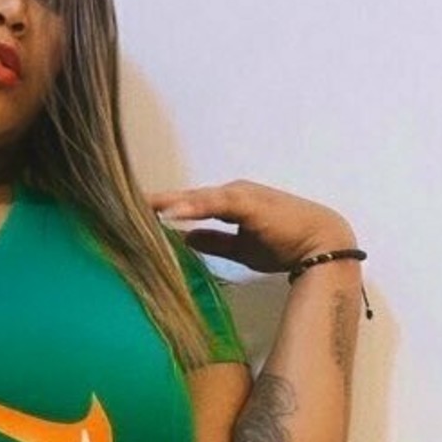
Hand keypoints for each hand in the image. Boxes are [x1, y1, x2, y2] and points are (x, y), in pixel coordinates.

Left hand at [146, 179, 356, 273]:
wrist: (322, 244)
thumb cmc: (285, 244)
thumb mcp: (242, 247)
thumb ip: (215, 241)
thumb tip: (186, 239)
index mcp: (230, 203)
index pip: (188, 205)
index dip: (162, 209)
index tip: (130, 214)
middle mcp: (232, 193)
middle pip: (186, 198)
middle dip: (156, 203)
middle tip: (119, 205)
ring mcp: (240, 195)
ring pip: (197, 198)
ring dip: (168, 202)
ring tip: (138, 206)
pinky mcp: (249, 203)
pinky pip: (216, 203)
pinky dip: (192, 207)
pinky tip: (170, 212)